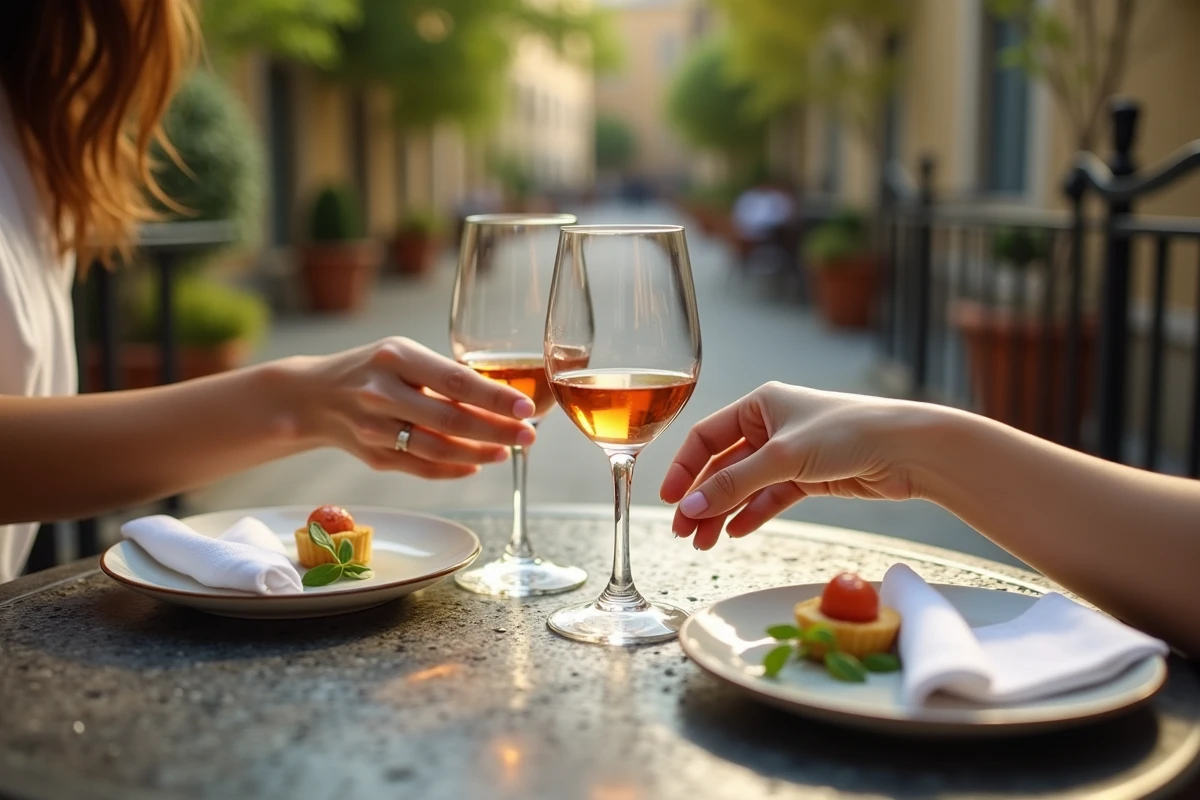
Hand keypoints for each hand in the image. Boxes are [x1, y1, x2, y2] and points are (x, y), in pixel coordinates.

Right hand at [280, 337, 537, 478]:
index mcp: (395, 357)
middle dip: (496, 431)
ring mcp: (373, 428)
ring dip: (477, 454)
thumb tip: (502, 398)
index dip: (494, 398)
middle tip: (528, 436)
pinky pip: (420, 468)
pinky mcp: (372, 456)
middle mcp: (381, 393)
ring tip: (505, 452)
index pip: (455, 381)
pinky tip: (476, 465)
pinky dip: (452, 469)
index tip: (525, 408)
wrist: (313, 395)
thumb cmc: (373, 370)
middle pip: (449, 420)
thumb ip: (443, 375)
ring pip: (436, 449)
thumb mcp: (403, 355)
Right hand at [659, 383, 932, 549]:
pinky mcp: (810, 477)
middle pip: (723, 466)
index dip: (684, 469)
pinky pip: (770, 497)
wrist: (909, 449)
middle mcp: (771, 426)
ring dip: (723, 512)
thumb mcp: (783, 456)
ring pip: (745, 486)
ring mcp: (790, 453)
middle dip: (702, 498)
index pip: (706, 437)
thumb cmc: (849, 434)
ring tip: (704, 543)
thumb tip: (690, 508)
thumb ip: (734, 483)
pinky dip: (752, 514)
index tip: (669, 500)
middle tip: (682, 532)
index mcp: (760, 404)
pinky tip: (735, 533)